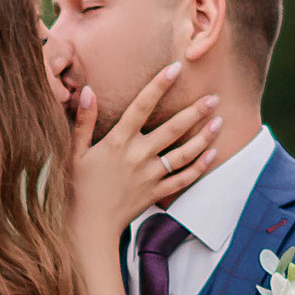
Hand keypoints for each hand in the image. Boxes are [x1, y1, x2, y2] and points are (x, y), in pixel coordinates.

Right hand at [65, 61, 220, 248]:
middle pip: (172, 129)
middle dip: (195, 112)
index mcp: (117, 142)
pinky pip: (183, 179)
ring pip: (184, 154)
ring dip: (204, 137)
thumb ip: (84, 121)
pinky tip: (213, 153)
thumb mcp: (74, 151)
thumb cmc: (77, 186)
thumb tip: (88, 91)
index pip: (141, 106)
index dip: (158, 86)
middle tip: (213, 97)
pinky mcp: (156, 193)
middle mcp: (137, 156)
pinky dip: (200, 167)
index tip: (175, 68)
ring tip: (219, 122)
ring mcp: (150, 176)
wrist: (88, 225)